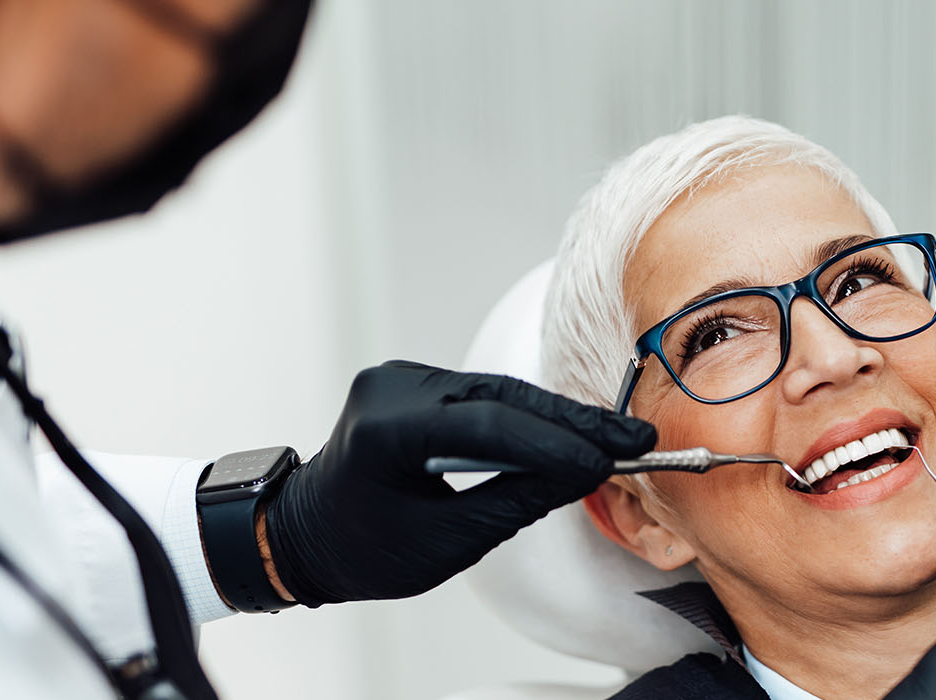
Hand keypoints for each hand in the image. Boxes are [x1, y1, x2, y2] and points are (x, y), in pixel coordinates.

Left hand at [262, 361, 656, 605]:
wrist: (302, 535)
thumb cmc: (361, 549)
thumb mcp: (445, 543)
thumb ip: (515, 501)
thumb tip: (582, 473)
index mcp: (385, 430)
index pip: (487, 426)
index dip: (555, 444)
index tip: (608, 462)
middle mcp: (391, 389)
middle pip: (501, 398)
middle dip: (572, 423)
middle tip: (633, 439)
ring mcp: (401, 379)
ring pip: (498, 393)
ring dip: (557, 419)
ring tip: (615, 437)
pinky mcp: (415, 383)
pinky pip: (483, 395)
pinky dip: (527, 417)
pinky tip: (571, 431)